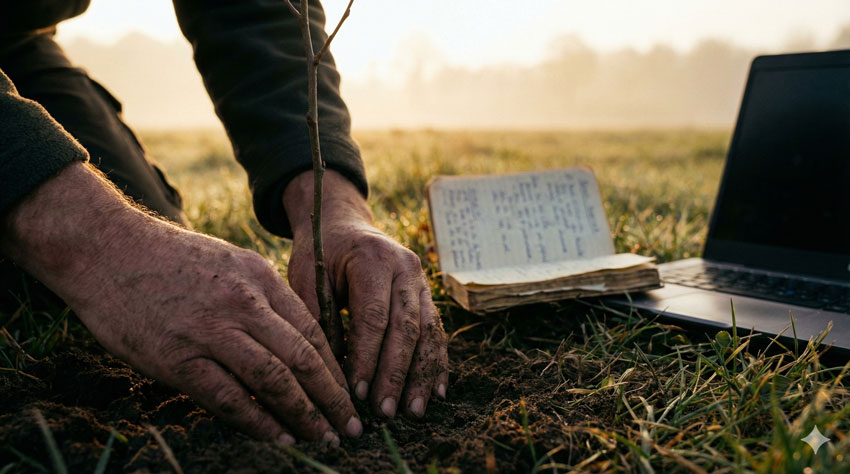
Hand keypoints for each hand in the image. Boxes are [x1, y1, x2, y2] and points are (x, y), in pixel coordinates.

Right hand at [0, 163, 361, 443]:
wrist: (107, 250)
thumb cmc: (170, 259)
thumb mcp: (230, 263)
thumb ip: (261, 299)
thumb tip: (291, 342)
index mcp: (260, 278)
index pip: (314, 330)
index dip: (337, 367)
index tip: (350, 393)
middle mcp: (244, 304)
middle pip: (304, 358)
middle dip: (334, 398)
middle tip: (352, 426)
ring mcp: (211, 331)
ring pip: (275, 380)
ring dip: (305, 415)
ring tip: (324, 438)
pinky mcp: (178, 358)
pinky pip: (229, 398)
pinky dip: (258, 422)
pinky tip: (279, 438)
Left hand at [284, 169, 448, 418]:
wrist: (342, 223)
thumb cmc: (319, 252)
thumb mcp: (307, 277)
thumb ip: (318, 319)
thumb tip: (330, 374)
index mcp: (373, 259)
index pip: (374, 317)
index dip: (367, 357)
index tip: (356, 393)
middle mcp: (405, 267)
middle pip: (406, 328)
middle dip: (396, 374)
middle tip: (385, 411)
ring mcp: (421, 280)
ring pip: (428, 333)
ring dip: (421, 375)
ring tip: (414, 411)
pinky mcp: (426, 294)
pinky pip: (437, 331)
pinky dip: (436, 363)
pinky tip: (435, 392)